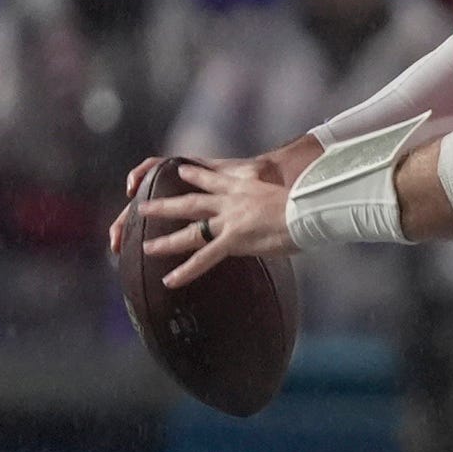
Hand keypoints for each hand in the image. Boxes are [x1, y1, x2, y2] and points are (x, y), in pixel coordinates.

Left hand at [131, 153, 300, 286]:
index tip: (182, 170)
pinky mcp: (234, 239)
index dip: (196, 175)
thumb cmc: (308, 203)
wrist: (308, 208)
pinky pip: (204, 258)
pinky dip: (186, 271)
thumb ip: (274, 201)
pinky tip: (170, 281)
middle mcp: (232, 202)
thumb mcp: (286, 193)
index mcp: (244, 187)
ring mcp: (230, 221)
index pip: (214, 179)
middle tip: (143, 208)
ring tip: (146, 247)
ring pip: (190, 230)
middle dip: (165, 205)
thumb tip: (281, 209)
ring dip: (167, 240)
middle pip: (192, 202)